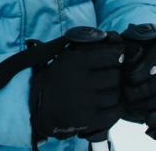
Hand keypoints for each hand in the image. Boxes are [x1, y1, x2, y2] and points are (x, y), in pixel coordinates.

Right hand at [28, 27, 124, 144]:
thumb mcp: (65, 57)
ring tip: (105, 90)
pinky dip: (116, 107)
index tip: (116, 58)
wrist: (39, 107)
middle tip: (109, 75)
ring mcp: (87, 102)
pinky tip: (108, 103)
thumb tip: (111, 38)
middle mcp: (82, 81)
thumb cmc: (55, 78)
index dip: (116, 57)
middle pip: (115, 76)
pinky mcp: (90, 119)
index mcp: (75, 62)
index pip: (109, 56)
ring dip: (114, 91)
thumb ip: (86, 48)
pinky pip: (115, 112)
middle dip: (114, 74)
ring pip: (116, 94)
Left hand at [120, 24, 155, 134]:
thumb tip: (114, 38)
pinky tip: (148, 120)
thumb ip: (119, 44)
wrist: (135, 81)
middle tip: (129, 94)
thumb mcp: (122, 49)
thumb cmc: (126, 62)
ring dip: (155, 103)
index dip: (149, 64)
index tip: (131, 77)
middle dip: (149, 87)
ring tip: (134, 106)